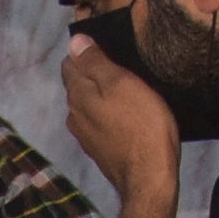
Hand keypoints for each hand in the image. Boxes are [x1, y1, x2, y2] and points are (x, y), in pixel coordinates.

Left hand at [60, 31, 180, 213]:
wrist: (149, 176)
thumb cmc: (141, 125)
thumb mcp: (121, 83)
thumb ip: (95, 63)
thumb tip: (74, 41)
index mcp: (78, 95)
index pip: (69, 64)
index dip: (84, 51)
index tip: (103, 44)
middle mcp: (75, 115)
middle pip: (77, 84)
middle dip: (90, 71)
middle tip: (116, 60)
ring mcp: (85, 135)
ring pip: (87, 104)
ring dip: (99, 93)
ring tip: (121, 84)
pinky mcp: (99, 149)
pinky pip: (98, 122)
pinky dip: (106, 112)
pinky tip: (123, 112)